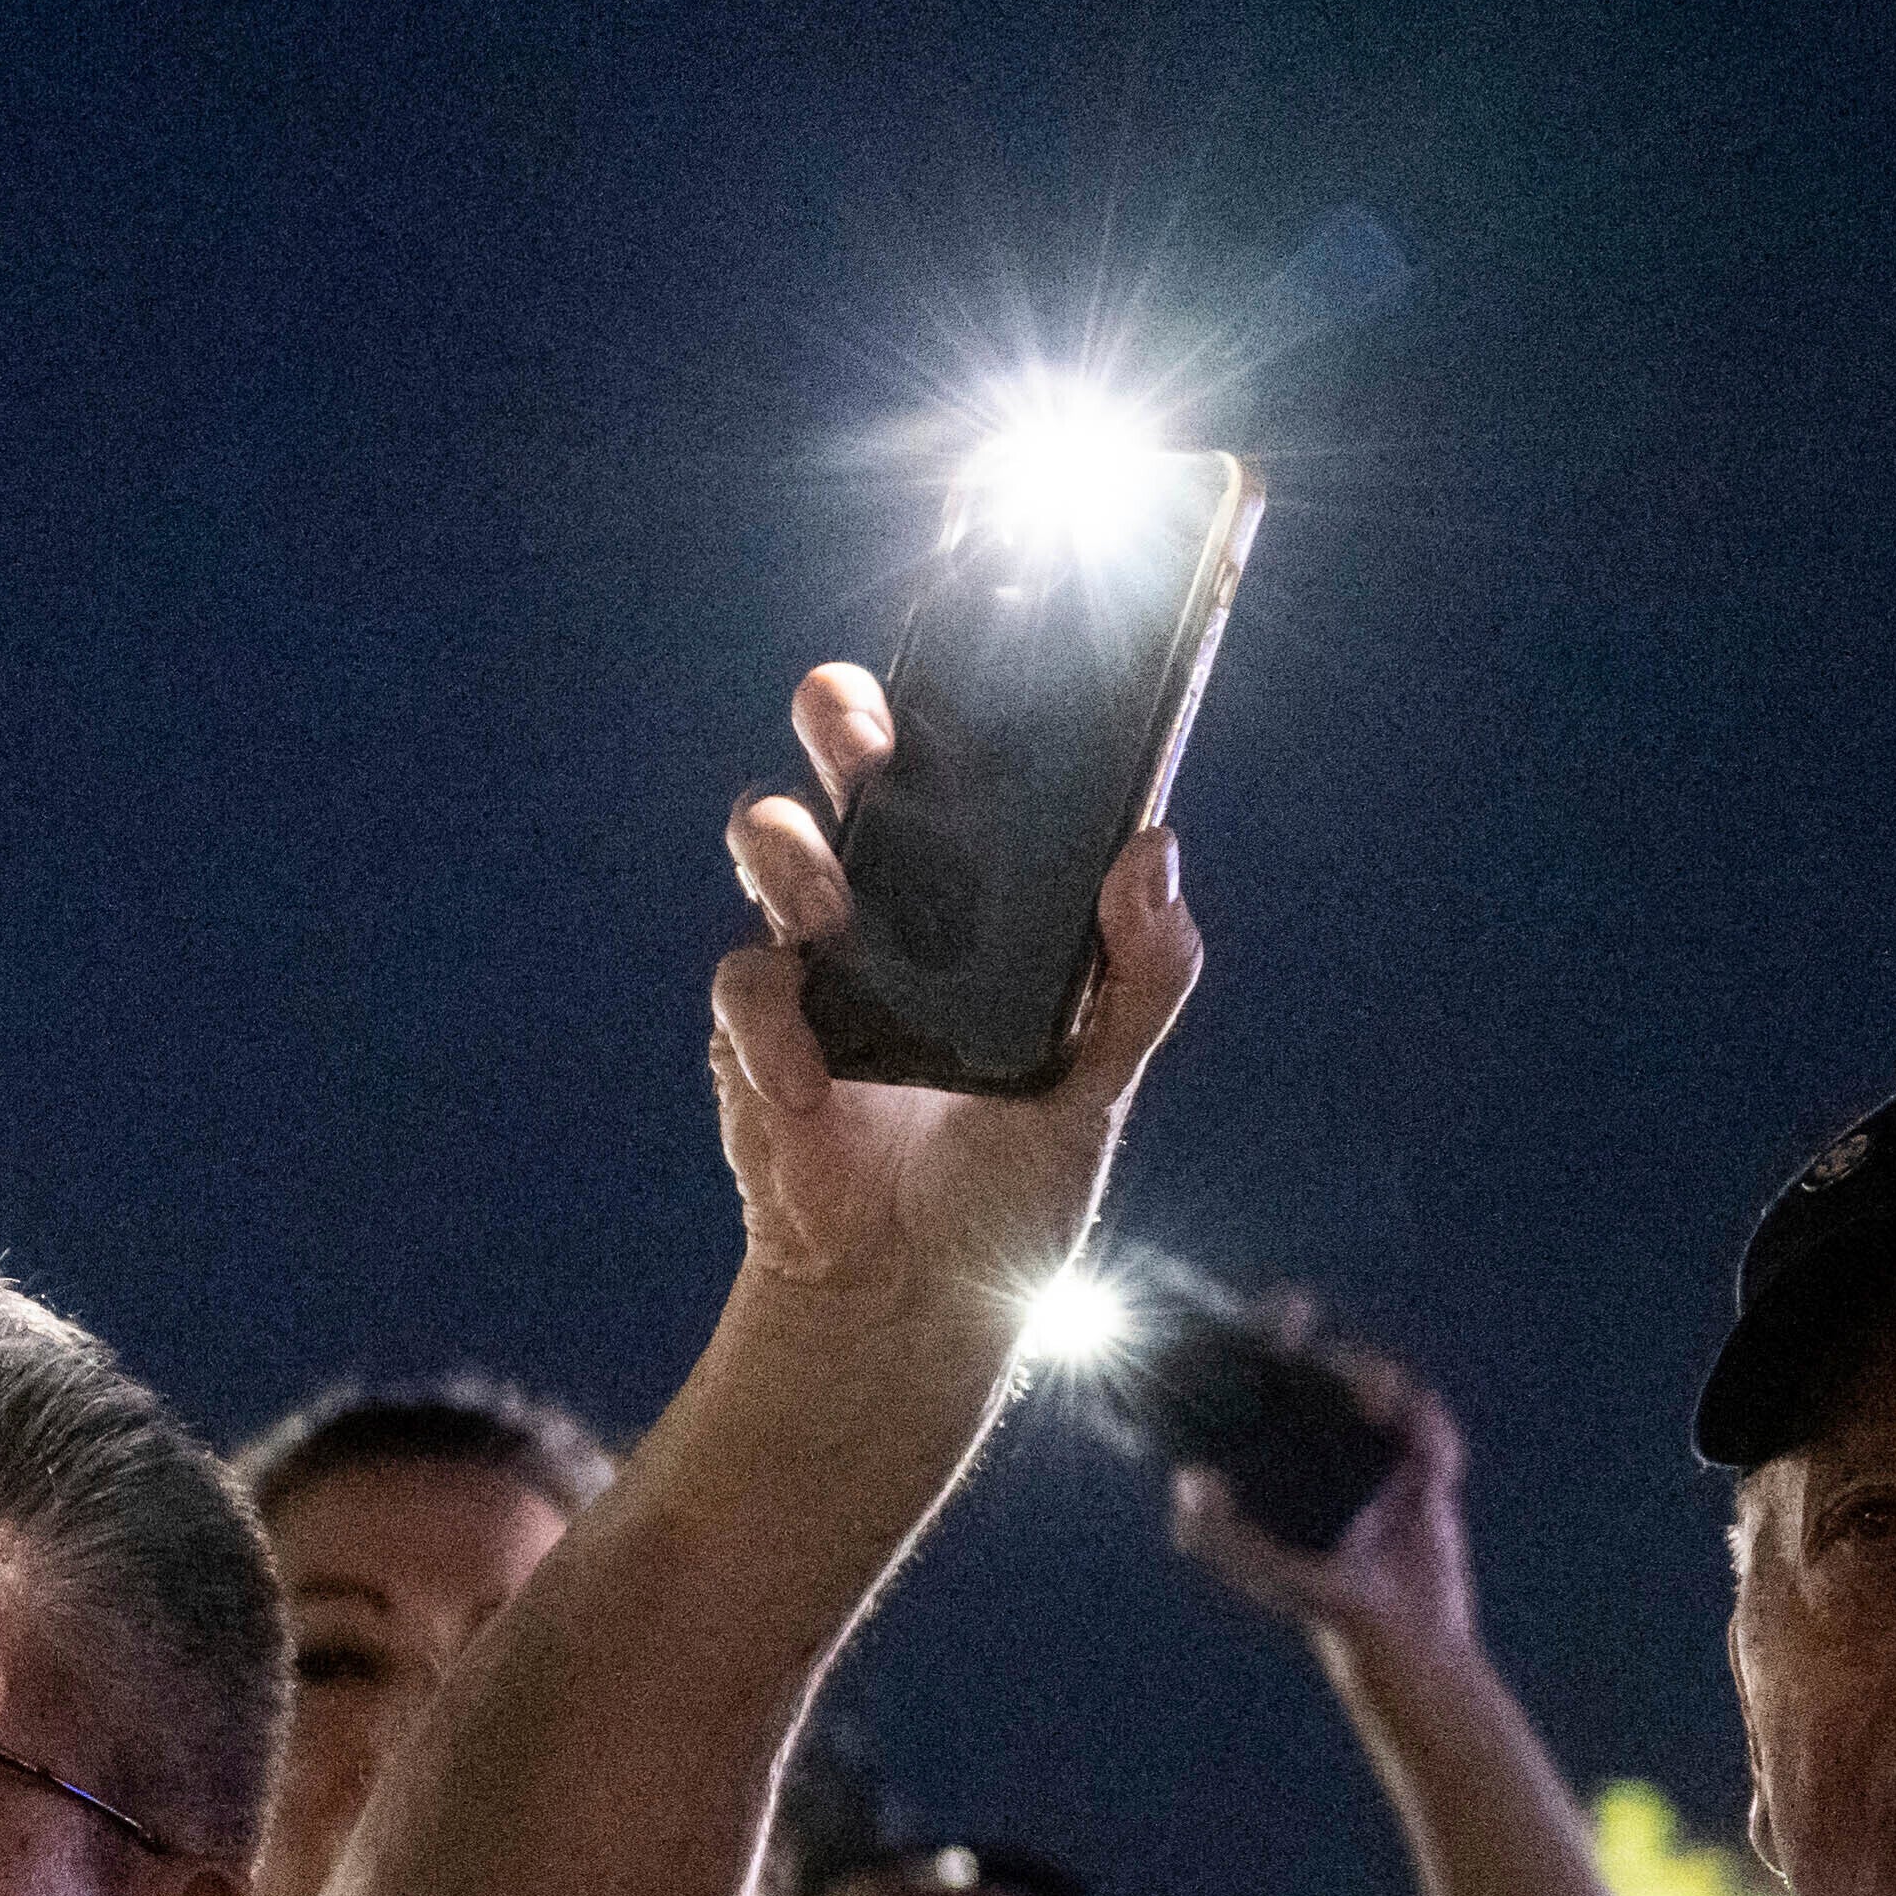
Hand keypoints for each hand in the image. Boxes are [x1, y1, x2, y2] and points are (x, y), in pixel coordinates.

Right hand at [709, 669, 1200, 1330]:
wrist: (916, 1304)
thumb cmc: (1010, 1183)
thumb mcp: (1103, 1080)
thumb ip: (1143, 975)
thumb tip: (1151, 849)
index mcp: (981, 889)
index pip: (967, 755)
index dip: (967, 671)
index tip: (988, 591)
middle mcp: (893, 899)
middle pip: (846, 755)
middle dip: (847, 712)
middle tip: (869, 735)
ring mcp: (817, 960)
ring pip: (771, 835)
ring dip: (792, 850)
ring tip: (830, 911)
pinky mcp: (755, 1034)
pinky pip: (743, 987)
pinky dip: (772, 1026)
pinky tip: (816, 1087)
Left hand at [1159, 1298, 1482, 1664]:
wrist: (1401, 1635)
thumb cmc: (1322, 1605)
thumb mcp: (1263, 1571)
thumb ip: (1217, 1535)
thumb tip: (1189, 1479)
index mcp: (1278, 1464)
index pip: (1261, 1392)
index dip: (1257, 1347)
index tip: (1262, 1318)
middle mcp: (1322, 1451)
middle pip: (1322, 1376)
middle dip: (1321, 1348)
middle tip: (1309, 1328)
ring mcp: (1374, 1456)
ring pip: (1379, 1389)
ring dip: (1376, 1379)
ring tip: (1376, 1404)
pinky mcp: (1424, 1471)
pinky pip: (1430, 1429)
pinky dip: (1431, 1429)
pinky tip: (1426, 1454)